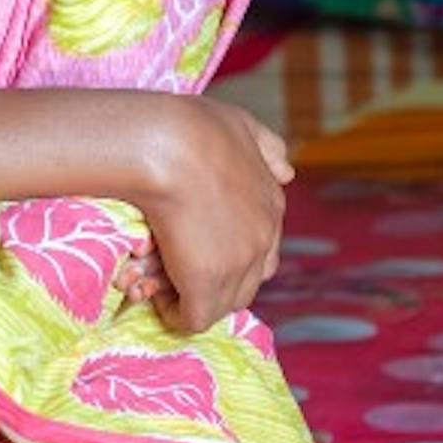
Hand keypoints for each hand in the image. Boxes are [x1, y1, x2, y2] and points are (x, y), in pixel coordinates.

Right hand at [125, 96, 292, 332]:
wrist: (168, 142)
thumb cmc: (191, 126)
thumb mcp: (240, 123)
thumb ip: (267, 147)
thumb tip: (288, 173)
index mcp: (272, 204)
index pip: (261, 250)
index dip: (227, 254)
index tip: (195, 246)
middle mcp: (263, 237)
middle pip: (246, 282)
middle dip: (215, 282)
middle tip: (177, 269)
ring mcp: (238, 263)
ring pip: (222, 303)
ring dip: (193, 298)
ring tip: (161, 282)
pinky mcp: (207, 282)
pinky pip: (194, 319)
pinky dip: (175, 313)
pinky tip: (154, 295)